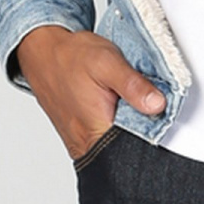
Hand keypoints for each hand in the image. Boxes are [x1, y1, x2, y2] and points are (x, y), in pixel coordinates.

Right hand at [16, 25, 164, 158]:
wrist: (43, 55)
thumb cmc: (70, 58)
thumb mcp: (106, 62)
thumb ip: (133, 85)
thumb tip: (158, 105)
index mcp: (98, 130)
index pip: (140, 145)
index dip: (156, 128)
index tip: (160, 108)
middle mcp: (89, 144)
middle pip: (131, 148)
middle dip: (144, 127)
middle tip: (141, 99)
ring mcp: (85, 144)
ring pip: (122, 143)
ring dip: (132, 125)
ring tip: (127, 101)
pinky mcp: (84, 139)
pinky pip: (109, 138)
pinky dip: (119, 124)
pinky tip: (118, 106)